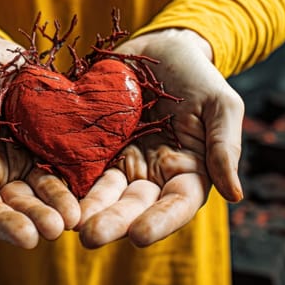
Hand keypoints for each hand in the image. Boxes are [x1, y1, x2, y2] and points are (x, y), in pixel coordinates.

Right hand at [0, 27, 79, 248]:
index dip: (2, 223)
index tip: (27, 237)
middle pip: (16, 204)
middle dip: (36, 217)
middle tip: (57, 229)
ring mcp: (22, 159)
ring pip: (42, 189)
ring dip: (59, 203)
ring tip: (76, 216)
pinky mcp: (44, 143)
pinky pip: (61, 163)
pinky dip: (74, 177)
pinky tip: (90, 188)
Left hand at [78, 29, 243, 247]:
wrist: (161, 48)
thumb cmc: (198, 76)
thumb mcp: (221, 105)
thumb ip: (226, 148)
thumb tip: (235, 195)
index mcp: (186, 172)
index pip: (177, 205)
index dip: (160, 222)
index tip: (140, 236)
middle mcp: (151, 175)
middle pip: (134, 204)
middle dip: (113, 221)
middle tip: (89, 236)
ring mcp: (120, 160)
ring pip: (104, 190)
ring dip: (87, 207)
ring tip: (68, 220)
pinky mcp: (94, 145)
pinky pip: (79, 164)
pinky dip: (66, 178)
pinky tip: (50, 189)